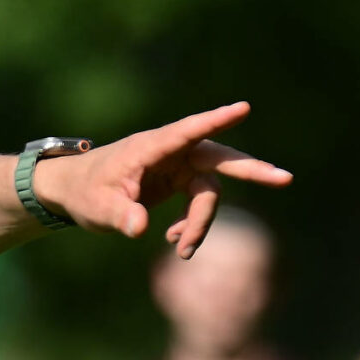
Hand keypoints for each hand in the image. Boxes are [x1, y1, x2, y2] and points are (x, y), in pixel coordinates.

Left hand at [38, 104, 288, 256]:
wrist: (75, 191)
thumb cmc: (84, 191)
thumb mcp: (98, 208)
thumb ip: (119, 215)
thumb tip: (140, 229)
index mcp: (152, 147)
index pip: (188, 131)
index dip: (215, 121)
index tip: (242, 108)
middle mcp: (171, 152)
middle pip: (219, 159)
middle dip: (251, 170)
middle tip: (285, 179)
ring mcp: (178, 165)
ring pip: (210, 191)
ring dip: (202, 222)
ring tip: (181, 251)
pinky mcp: (179, 180)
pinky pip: (200, 201)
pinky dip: (193, 223)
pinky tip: (174, 240)